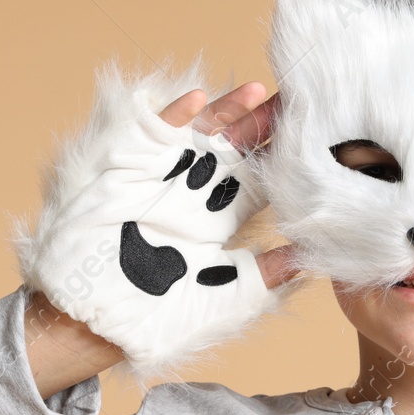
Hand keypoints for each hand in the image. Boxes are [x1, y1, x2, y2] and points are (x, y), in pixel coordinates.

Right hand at [13, 64, 303, 384]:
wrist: (92, 322)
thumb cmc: (154, 320)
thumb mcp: (223, 300)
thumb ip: (266, 278)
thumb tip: (313, 259)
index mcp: (220, 222)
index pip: (262, 182)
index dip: (288, 162)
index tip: (321, 141)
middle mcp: (195, 194)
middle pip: (238, 149)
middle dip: (266, 126)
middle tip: (300, 103)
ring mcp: (163, 177)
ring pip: (202, 133)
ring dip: (230, 111)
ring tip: (260, 92)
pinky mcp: (129, 167)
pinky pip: (153, 132)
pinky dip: (174, 114)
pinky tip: (200, 99)